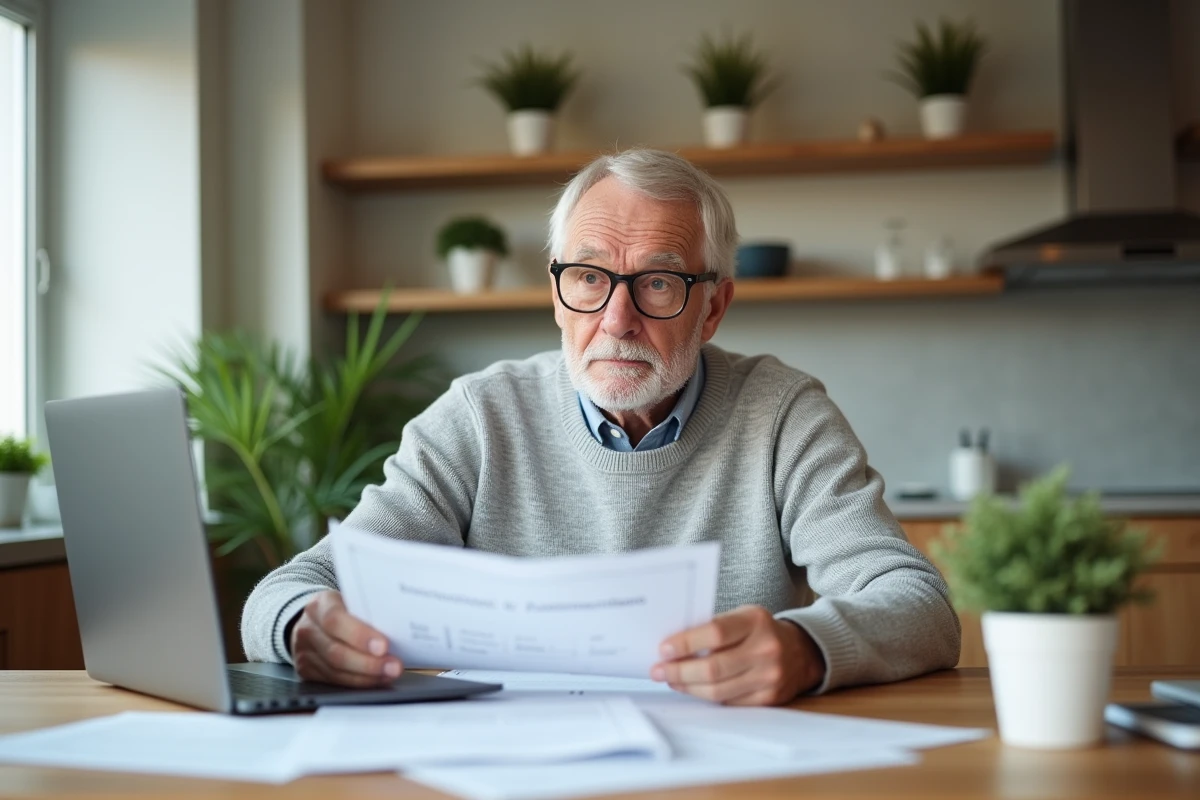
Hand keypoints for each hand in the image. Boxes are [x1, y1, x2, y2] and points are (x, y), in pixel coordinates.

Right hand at [290, 590, 402, 686]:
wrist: (314, 620)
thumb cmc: (342, 609)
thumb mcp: (351, 601)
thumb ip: (367, 611)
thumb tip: (400, 625)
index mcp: (320, 605)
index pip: (336, 620)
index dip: (360, 635)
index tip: (384, 646)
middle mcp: (308, 629)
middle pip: (336, 652)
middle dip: (368, 663)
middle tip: (394, 666)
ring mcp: (304, 652)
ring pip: (335, 671)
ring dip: (367, 676)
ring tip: (389, 674)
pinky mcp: (306, 671)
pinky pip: (333, 682)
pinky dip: (358, 682)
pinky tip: (376, 679)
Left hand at [650, 605, 825, 705]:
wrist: (800, 653)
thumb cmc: (760, 631)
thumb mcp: (743, 617)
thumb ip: (714, 626)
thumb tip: (674, 644)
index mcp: (756, 621)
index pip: (716, 633)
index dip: (686, 643)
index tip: (664, 649)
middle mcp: (765, 650)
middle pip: (713, 668)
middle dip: (679, 670)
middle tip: (659, 670)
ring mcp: (769, 677)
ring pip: (718, 690)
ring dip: (688, 686)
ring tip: (671, 680)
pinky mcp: (768, 699)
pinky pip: (728, 702)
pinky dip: (705, 696)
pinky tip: (692, 688)